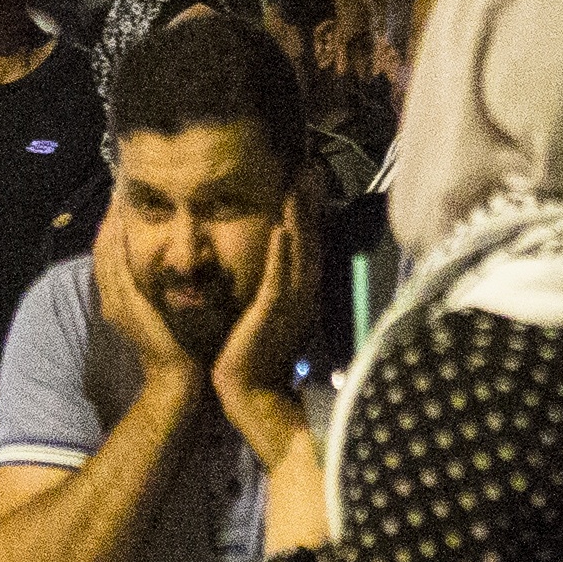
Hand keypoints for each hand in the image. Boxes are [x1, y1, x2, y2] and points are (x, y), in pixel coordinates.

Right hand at [94, 195, 195, 386]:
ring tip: (113, 200)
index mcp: (118, 304)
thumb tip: (171, 277)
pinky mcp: (127, 303)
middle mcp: (111, 301)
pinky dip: (114, 243)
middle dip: (107, 223)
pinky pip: (116, 266)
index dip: (111, 234)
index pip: (109, 261)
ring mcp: (116, 302)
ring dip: (108, 226)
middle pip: (102, 253)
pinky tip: (117, 223)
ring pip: (105, 255)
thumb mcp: (163, 316)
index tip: (118, 210)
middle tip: (113, 195)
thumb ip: (160, 297)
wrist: (174, 375)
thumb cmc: (178, 349)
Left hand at [213, 192, 314, 457]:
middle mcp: (301, 294)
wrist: (251, 395)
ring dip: (300, 218)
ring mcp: (290, 305)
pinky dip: (281, 254)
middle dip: (310, 203)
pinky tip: (280, 229)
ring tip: (300, 184)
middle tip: (310, 166)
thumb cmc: (255, 358)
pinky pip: (278, 280)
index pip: (308, 243)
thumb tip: (276, 259)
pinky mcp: (272, 316)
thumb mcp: (269, 315)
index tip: (308, 177)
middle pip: (310, 240)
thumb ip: (275, 288)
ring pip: (298, 254)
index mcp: (300, 293)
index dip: (309, 210)